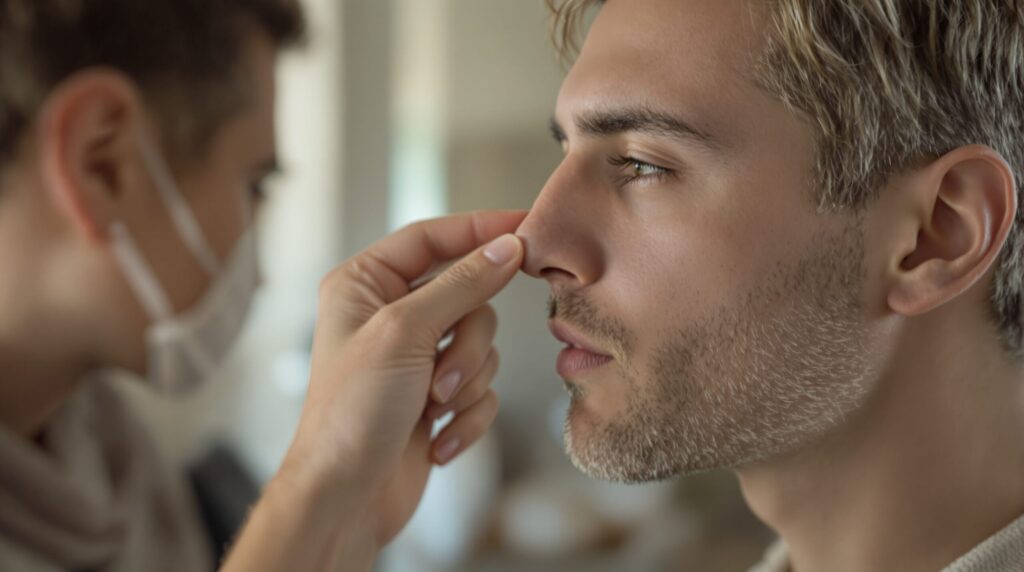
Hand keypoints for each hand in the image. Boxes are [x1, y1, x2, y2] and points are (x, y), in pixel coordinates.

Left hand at [282, 210, 526, 547]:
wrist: (345, 500)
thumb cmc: (351, 413)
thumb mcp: (404, 333)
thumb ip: (462, 284)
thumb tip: (508, 246)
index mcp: (365, 284)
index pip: (433, 238)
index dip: (480, 229)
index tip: (527, 226)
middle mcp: (391, 315)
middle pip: (469, 297)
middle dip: (465, 345)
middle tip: (442, 379)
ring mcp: (416, 358)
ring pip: (481, 344)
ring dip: (466, 384)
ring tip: (433, 412)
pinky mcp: (437, 398)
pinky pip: (483, 388)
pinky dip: (467, 417)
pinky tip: (437, 441)